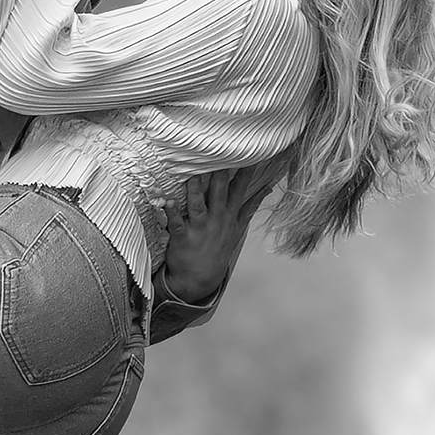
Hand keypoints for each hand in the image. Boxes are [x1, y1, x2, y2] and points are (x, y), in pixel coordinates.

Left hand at [161, 168, 271, 301]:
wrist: (200, 278)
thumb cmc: (218, 248)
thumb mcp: (239, 228)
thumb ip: (250, 206)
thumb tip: (268, 188)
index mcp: (230, 216)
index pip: (240, 191)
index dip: (245, 174)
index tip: (249, 157)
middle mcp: (217, 220)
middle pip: (220, 194)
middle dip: (221, 175)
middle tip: (220, 156)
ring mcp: (200, 228)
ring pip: (198, 205)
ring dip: (195, 191)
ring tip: (193, 175)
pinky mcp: (182, 237)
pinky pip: (176, 223)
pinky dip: (171, 213)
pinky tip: (167, 202)